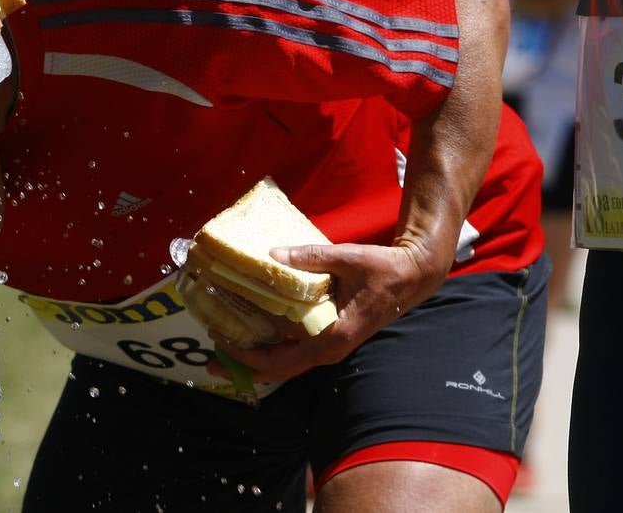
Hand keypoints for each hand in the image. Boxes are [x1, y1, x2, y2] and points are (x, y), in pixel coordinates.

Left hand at [206, 241, 437, 383]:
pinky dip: (270, 351)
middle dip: (243, 367)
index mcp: (332, 336)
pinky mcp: (329, 340)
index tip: (219, 335)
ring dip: (255, 362)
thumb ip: (311, 257)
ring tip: (223, 355)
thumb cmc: (382, 269)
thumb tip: (273, 253)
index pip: (281, 355)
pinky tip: (250, 340)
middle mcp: (329, 350)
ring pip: (286, 365)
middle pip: (279, 369)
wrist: (412, 277)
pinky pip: (294, 353)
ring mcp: (329, 348)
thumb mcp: (348, 258)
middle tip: (210, 363)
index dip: (247, 352)